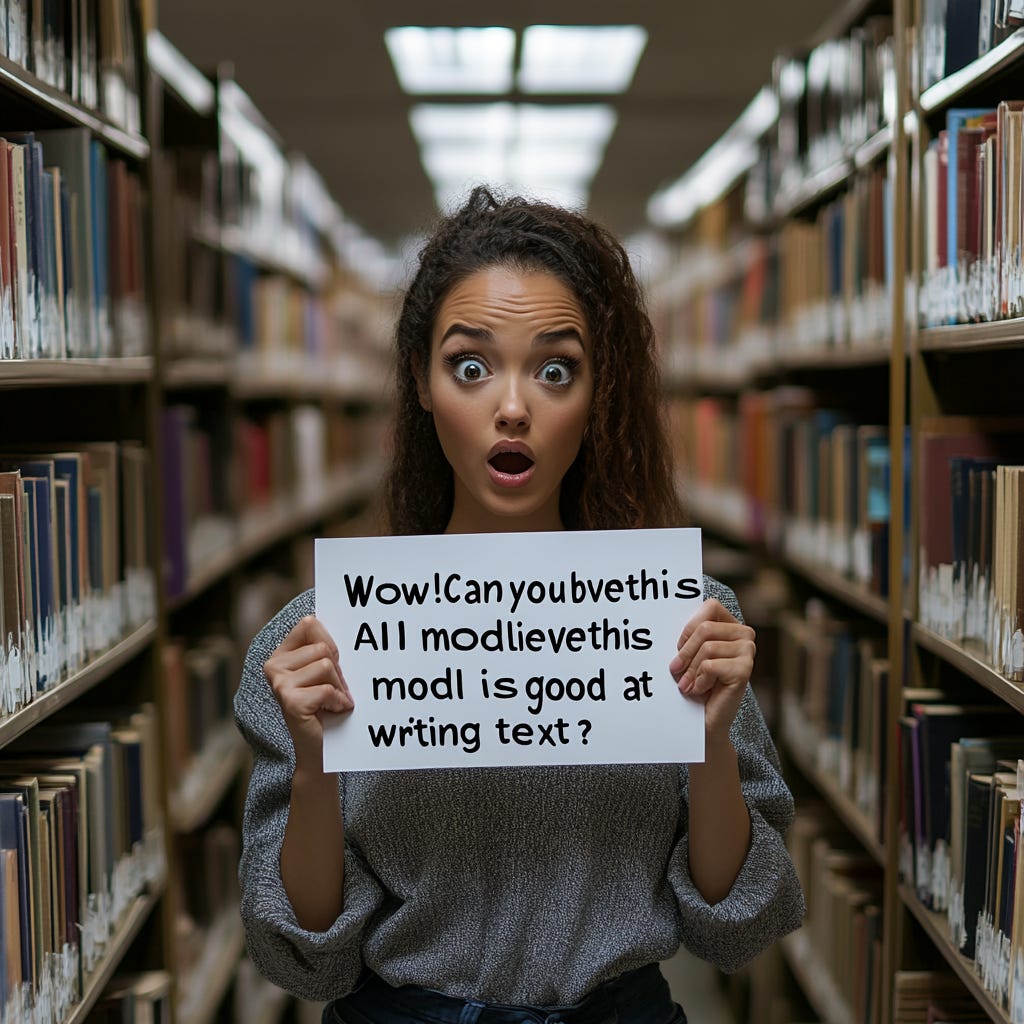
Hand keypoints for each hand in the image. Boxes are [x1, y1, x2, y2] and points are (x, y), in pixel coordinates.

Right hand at [264, 616, 353, 768]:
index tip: (333, 662)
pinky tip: (332, 711)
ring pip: (326, 665)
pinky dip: (338, 701)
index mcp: (282, 654)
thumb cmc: (327, 705)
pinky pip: (327, 689)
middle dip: (338, 670)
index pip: (310, 623)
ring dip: (339, 687)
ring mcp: (279, 683)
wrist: (321, 750)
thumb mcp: (326, 671)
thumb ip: (326, 648)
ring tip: (332, 701)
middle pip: (323, 647)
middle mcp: (274, 666)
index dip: (331, 642)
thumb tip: (347, 617)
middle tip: (334, 690)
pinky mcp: (290, 701)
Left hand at [669, 598, 754, 747]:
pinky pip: (711, 665)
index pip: (710, 606)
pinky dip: (700, 680)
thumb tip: (667, 612)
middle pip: (705, 628)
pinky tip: (701, 690)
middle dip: (685, 652)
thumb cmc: (694, 683)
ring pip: (707, 648)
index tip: (679, 647)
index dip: (689, 627)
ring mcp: (748, 652)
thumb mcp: (689, 654)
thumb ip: (689, 634)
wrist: (703, 721)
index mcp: (731, 625)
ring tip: (687, 685)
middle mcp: (745, 635)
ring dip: (691, 670)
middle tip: (676, 670)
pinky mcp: (745, 669)